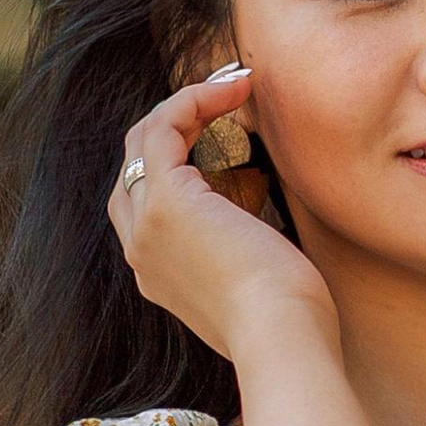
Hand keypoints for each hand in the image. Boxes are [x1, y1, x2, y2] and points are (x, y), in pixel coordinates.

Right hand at [107, 68, 337, 361]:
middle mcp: (139, 249)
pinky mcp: (166, 202)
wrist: (281, 338)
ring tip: (236, 87)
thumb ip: (244, 249)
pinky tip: (233, 91)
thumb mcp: (257, 279)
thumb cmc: (289, 318)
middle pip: (135, 164)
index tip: (233, 134)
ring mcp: (145, 225)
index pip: (147, 198)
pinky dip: (193, 102)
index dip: (182, 157)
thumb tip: (262, 221)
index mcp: (157, 271)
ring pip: (142, 141)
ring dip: (187, 105)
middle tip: (230, 99)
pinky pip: (162, 129)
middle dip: (177, 124)